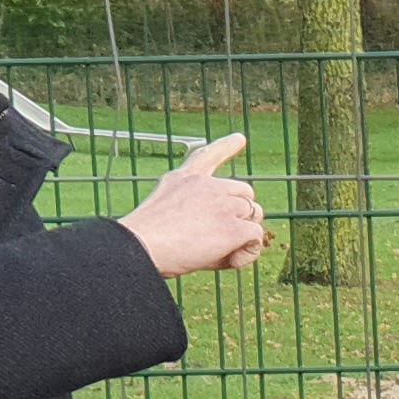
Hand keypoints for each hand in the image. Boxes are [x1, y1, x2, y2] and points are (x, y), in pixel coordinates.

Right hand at [120, 134, 266, 278]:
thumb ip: (191, 206)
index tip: (240, 139)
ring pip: (254, 214)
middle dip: (242, 213)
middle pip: (245, 193)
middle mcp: (208, 186)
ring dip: (245, 234)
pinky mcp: (233, 227)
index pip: (208, 156)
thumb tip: (224, 226)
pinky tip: (230, 259)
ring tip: (223, 251)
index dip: (226, 146)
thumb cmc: (148, 237)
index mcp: (186, 178)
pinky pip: (255, 237)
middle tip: (226, 236)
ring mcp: (223, 204)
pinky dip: (248, 252)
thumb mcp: (165, 207)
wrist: (143, 246)